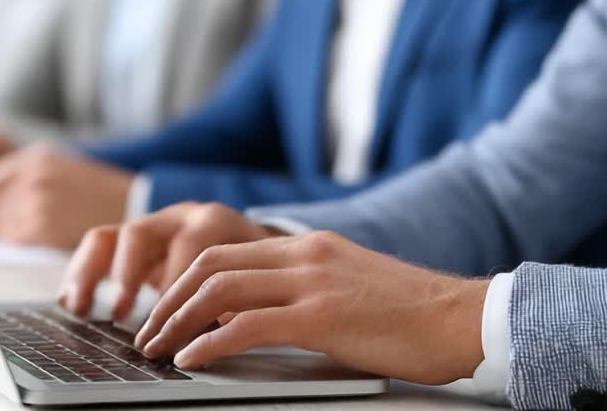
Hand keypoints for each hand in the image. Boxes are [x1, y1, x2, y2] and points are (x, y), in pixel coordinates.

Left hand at [0, 143, 132, 248]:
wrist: (134, 201)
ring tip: (37, 236)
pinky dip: (24, 245)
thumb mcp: (63, 170)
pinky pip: (15, 240)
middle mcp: (32, 175)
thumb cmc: (100, 192)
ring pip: (2, 225)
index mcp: (36, 157)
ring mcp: (36, 199)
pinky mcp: (43, 225)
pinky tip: (45, 242)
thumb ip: (30, 179)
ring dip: (11, 235)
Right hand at [60, 203, 277, 321]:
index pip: (191, 250)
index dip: (180, 291)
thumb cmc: (253, 268)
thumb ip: (241, 298)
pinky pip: (97, 246)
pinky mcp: (132, 239)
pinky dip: (80, 272)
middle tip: (120, 313)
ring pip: (110, 237)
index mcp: (213, 223)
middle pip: (140, 233)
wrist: (253, 242)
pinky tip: (69, 302)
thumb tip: (224, 330)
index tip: (173, 329)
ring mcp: (151, 225)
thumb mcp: (254, 277)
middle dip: (126, 275)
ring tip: (79, 307)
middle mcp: (177, 217)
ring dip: (90, 273)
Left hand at [134, 231, 487, 385]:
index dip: (183, 279)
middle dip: (168, 298)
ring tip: (157, 347)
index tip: (162, 308)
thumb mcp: (349, 287)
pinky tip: (191, 360)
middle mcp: (306, 254)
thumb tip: (252, 318)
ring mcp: (313, 282)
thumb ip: (303, 291)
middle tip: (146, 331)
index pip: (226, 251)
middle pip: (212, 264)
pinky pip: (247, 325)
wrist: (460, 318)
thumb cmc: (411, 314)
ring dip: (177, 320)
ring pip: (220, 290)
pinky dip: (209, 343)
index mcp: (310, 246)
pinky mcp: (322, 316)